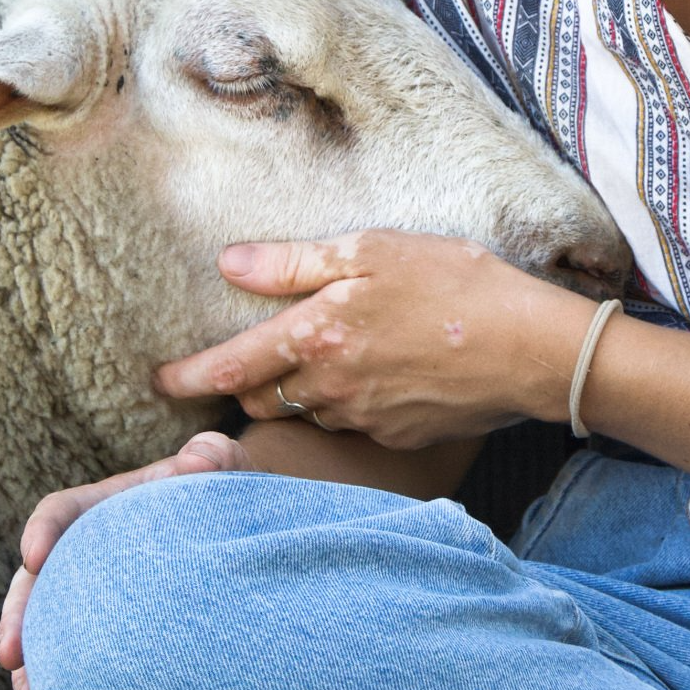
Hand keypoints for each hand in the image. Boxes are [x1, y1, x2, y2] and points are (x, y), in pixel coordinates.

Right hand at [0, 430, 252, 689]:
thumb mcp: (226, 468)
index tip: (33, 555)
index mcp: (105, 507)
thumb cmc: (227, 495)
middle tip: (9, 653)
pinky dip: (64, 684)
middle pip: (37, 582)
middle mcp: (89, 553)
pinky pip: (76, 658)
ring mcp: (94, 596)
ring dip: (33, 662)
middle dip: (19, 616)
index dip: (43, 530)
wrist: (244, 540)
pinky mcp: (109, 633)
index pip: (62, 512)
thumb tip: (197, 462)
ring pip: (49, 628)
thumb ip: (216, 455)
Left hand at [154, 230, 594, 448]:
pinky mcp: (398, 439)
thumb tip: (230, 264)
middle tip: (254, 361)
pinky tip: (384, 375)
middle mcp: (329, 390)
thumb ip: (294, 263)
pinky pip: (355, 426)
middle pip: (261, 400)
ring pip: (308, 414)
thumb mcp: (372, 251)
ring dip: (303, 394)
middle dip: (246, 386)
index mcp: (315, 337)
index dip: (186, 377)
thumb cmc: (455, 284)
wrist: (530, 348)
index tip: (158, 382)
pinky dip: (352, 405)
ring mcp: (364, 421)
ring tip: (332, 359)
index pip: (230, 367)